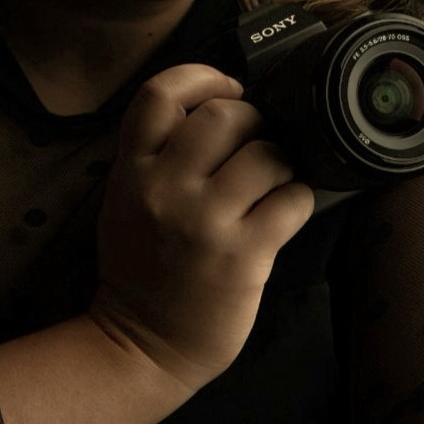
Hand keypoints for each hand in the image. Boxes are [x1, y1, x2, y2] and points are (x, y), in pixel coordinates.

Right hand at [90, 62, 314, 393]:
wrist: (141, 345)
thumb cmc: (140, 270)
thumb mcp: (125, 202)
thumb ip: (156, 157)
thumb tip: (219, 110)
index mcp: (131, 171)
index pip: (160, 94)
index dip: (201, 78)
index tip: (226, 89)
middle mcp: (165, 189)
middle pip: (224, 115)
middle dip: (253, 122)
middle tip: (256, 145)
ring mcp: (205, 222)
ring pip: (267, 154)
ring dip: (281, 163)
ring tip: (272, 184)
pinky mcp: (243, 255)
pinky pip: (292, 200)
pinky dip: (298, 199)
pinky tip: (284, 213)